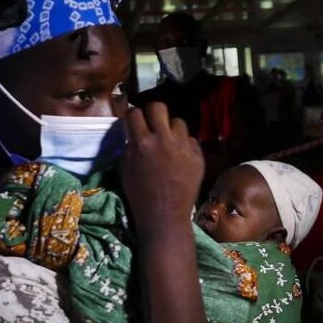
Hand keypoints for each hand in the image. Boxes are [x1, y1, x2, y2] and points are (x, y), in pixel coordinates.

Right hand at [121, 102, 203, 228]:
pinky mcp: (198, 156)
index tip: (133, 122)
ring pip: (178, 122)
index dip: (132, 116)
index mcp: (142, 143)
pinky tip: (180, 156)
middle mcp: (164, 139)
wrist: (165, 216)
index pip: (135, 113)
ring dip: (171, 129)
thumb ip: (129, 147)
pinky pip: (190, 139)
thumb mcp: (125, 169)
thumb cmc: (140, 195)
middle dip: (152, 113)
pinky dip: (184, 144)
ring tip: (168, 141)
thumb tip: (132, 132)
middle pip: (159, 107)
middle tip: (151, 124)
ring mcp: (183, 147)